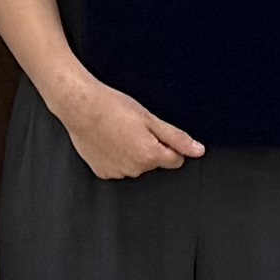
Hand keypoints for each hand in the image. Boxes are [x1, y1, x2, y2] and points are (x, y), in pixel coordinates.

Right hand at [59, 76, 204, 184]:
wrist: (81, 107)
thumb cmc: (113, 108)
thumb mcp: (150, 118)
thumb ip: (177, 138)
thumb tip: (197, 150)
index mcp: (150, 156)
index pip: (175, 160)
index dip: (169, 144)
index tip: (156, 131)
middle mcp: (135, 169)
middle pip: (154, 162)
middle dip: (150, 148)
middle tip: (135, 128)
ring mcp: (117, 172)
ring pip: (135, 165)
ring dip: (132, 152)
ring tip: (119, 132)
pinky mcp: (102, 171)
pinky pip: (118, 166)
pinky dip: (116, 156)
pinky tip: (109, 140)